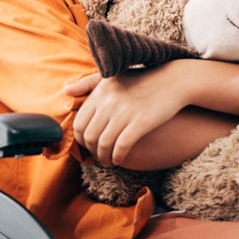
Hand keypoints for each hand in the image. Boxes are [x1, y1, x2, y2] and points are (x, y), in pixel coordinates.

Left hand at [65, 63, 193, 167]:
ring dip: (103, 158)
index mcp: (100, 92)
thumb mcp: (113, 77)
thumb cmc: (143, 79)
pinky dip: (117, 157)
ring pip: (103, 144)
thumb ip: (88, 84)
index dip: (81, 140)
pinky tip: (119, 159)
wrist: (174, 80)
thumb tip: (65, 91)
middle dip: (91, 151)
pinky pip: (121, 146)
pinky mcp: (141, 122)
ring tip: (108, 161)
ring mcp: (124, 112)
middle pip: (89, 136)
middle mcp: (109, 102)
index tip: (89, 146)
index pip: (79, 123)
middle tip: (99, 157)